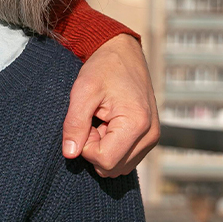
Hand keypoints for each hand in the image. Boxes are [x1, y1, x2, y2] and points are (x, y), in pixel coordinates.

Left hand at [62, 34, 158, 177]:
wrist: (122, 53)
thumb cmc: (102, 69)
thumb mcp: (82, 92)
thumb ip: (74, 124)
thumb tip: (70, 154)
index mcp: (137, 124)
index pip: (104, 160)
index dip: (86, 146)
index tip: (86, 122)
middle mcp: (150, 136)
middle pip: (112, 167)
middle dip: (94, 148)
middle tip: (92, 121)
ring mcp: (152, 138)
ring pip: (118, 166)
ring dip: (102, 148)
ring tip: (100, 121)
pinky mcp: (149, 137)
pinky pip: (124, 158)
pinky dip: (111, 146)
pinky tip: (108, 125)